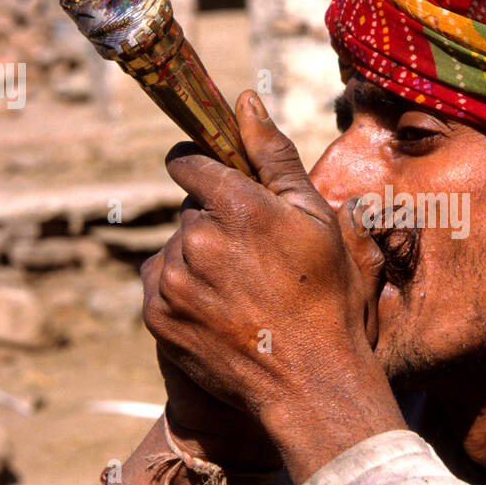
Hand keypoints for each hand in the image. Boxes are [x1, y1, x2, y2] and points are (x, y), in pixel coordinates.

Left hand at [141, 92, 403, 482]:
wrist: (310, 384)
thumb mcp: (316, 220)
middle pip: (190, 210)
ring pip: (176, 248)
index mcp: (237, 206)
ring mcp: (173, 280)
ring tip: (244, 292)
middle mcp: (197, 239)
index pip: (190, 163)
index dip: (204, 169)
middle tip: (256, 260)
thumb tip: (245, 100)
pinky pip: (161, 283)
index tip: (216, 181)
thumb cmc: (328, 300)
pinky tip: (223, 312)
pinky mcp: (157, 315)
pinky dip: (183, 291)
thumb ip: (275, 156)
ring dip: (199, 259)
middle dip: (215, 223)